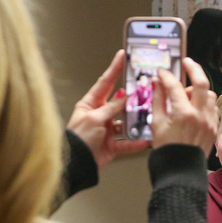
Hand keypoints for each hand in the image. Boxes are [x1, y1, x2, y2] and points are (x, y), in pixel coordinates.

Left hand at [67, 50, 148, 169]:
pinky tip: (143, 140)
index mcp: (90, 104)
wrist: (74, 166)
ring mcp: (107, 130)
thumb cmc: (76, 140)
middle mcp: (99, 115)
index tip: (123, 56)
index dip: (115, 68)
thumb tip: (126, 97)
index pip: (105, 82)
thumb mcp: (94, 118)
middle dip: (132, 97)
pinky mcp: (112, 145)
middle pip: (120, 102)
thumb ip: (112, 108)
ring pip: (126, 122)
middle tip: (145, 89)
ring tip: (147, 117)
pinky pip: (127, 142)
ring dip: (136, 121)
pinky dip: (135, 142)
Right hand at [150, 57, 217, 150]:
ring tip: (187, 95)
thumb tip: (156, 84)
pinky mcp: (214, 127)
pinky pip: (213, 108)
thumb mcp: (157, 123)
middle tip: (186, 62)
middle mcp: (199, 115)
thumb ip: (158, 100)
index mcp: (183, 114)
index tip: (161, 73)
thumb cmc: (167, 151)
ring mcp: (209, 121)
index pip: (174, 86)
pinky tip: (195, 106)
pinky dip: (205, 103)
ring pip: (209, 95)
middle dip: (193, 68)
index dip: (166, 76)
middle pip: (201, 82)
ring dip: (199, 90)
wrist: (181, 171)